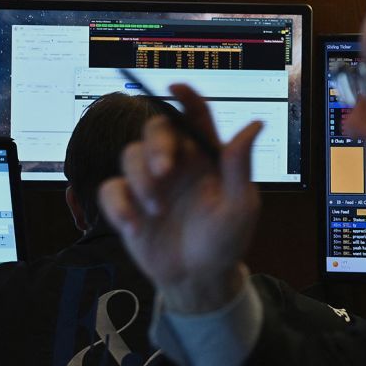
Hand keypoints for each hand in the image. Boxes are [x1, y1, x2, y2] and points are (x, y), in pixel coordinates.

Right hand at [99, 84, 261, 312]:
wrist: (199, 278)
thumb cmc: (226, 240)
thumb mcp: (240, 205)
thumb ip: (239, 165)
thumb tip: (255, 124)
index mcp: (206, 158)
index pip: (195, 119)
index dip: (187, 99)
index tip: (176, 87)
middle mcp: (177, 163)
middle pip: (156, 129)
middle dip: (157, 143)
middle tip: (165, 170)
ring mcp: (150, 183)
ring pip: (129, 155)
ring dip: (141, 180)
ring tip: (159, 210)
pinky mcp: (128, 204)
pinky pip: (110, 189)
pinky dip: (119, 205)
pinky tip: (135, 225)